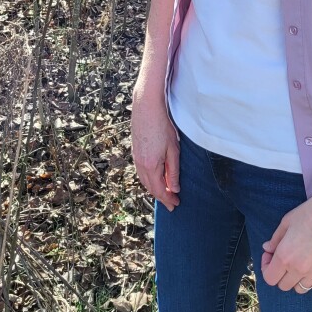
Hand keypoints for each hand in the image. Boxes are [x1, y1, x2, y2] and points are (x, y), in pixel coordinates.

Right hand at [131, 94, 179, 210]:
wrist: (147, 106)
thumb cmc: (163, 126)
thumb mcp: (173, 150)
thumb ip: (173, 171)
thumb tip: (174, 188)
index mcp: (151, 165)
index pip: (159, 189)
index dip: (168, 199)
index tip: (176, 205)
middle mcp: (140, 164)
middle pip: (150, 187)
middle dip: (161, 196)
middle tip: (172, 203)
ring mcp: (136, 157)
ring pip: (144, 180)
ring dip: (154, 188)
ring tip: (165, 192)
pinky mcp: (135, 150)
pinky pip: (141, 171)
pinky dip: (149, 179)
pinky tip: (155, 177)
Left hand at [261, 176, 311, 290]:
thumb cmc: (310, 213)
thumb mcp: (287, 222)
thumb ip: (275, 239)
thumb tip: (267, 249)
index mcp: (285, 256)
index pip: (269, 278)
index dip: (266, 267)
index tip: (270, 255)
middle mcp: (299, 269)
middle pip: (283, 286)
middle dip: (279, 273)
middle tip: (282, 257)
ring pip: (299, 289)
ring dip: (294, 279)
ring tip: (297, 263)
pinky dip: (310, 279)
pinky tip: (310, 265)